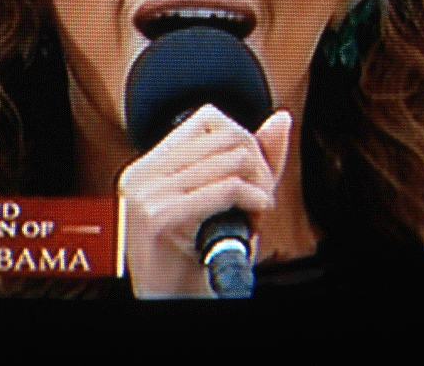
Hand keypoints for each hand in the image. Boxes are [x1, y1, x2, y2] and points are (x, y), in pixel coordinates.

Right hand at [118, 104, 291, 297]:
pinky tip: (255, 217)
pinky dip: (251, 200)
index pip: (208, 118)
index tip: (252, 175)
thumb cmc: (195, 260)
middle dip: (257, 166)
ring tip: (254, 212)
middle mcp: (142, 172)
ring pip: (231, 159)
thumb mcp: (223, 203)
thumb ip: (252, 159)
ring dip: (257, 187)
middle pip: (225, 134)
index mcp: (150, 165)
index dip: (243, 139)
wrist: (171, 306)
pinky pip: (224, 189)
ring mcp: (145, 193)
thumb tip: (281, 119)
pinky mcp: (156, 216)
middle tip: (259, 199)